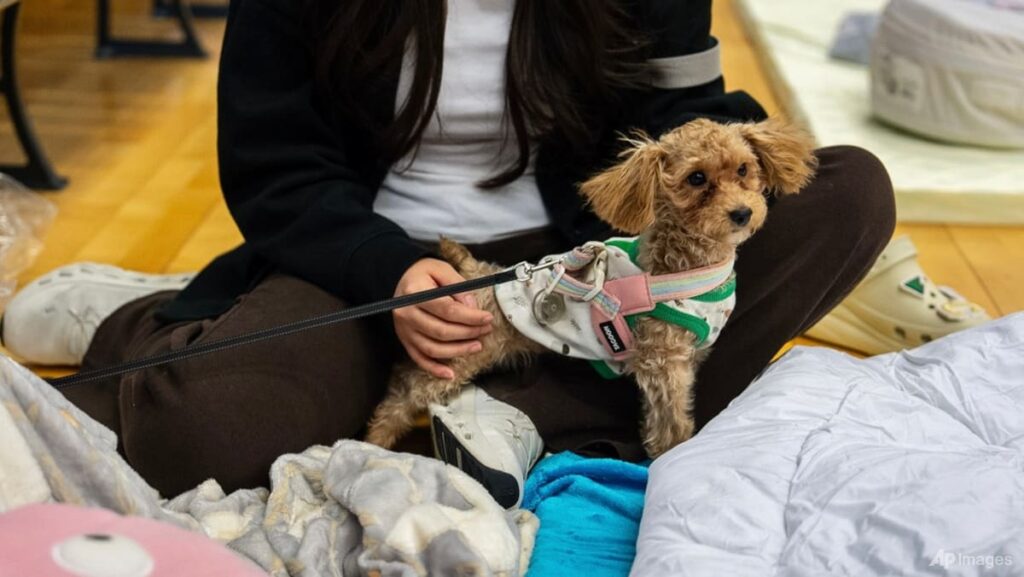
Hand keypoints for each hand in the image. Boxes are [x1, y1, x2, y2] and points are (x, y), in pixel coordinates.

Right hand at [392, 258, 493, 378]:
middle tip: (486, 330)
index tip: (487, 318)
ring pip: (433, 348)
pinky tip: (450, 374)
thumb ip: (459, 287)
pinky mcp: (405, 340)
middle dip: (468, 333)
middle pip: (441, 331)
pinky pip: (419, 358)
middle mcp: (406, 313)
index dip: (470, 317)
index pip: (448, 310)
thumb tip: (472, 307)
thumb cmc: (424, 273)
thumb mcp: (442, 269)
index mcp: (415, 292)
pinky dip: (434, 369)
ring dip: (458, 351)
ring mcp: (404, 329)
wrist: (401, 278)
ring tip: (477, 346)